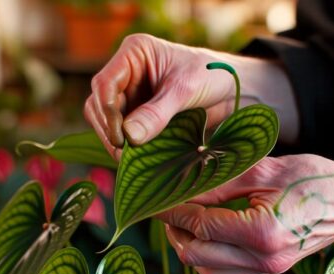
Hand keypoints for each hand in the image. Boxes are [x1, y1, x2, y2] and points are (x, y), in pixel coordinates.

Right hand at [84, 34, 298, 158]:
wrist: (233, 90)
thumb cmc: (212, 76)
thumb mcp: (185, 91)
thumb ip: (157, 113)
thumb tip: (129, 136)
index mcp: (135, 53)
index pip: (105, 83)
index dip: (107, 111)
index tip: (121, 137)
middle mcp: (127, 72)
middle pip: (99, 104)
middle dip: (109, 130)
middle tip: (125, 155)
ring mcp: (131, 94)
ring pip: (105, 120)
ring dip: (115, 140)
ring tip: (131, 159)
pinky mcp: (137, 113)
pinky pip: (121, 131)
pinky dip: (126, 145)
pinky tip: (136, 158)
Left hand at [157, 154, 333, 273]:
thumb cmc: (315, 179)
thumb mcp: (265, 170)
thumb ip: (221, 181)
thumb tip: (184, 183)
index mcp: (261, 231)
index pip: (199, 225)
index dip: (171, 211)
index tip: (155, 199)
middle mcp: (264, 258)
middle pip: (197, 256)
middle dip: (175, 231)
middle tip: (168, 210)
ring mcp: (269, 270)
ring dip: (192, 251)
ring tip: (188, 225)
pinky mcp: (273, 272)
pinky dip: (215, 268)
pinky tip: (215, 245)